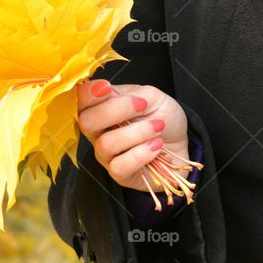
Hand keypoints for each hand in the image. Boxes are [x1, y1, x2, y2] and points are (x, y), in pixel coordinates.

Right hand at [76, 79, 190, 193]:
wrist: (182, 140)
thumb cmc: (162, 117)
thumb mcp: (150, 96)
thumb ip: (128, 94)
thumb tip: (106, 93)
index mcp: (100, 109)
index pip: (80, 100)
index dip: (89, 94)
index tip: (107, 88)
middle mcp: (98, 132)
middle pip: (86, 122)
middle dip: (116, 111)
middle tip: (142, 105)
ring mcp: (106, 155)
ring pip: (106, 144)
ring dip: (136, 133)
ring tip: (157, 127)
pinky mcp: (120, 174)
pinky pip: (119, 166)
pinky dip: (141, 154)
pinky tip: (156, 146)